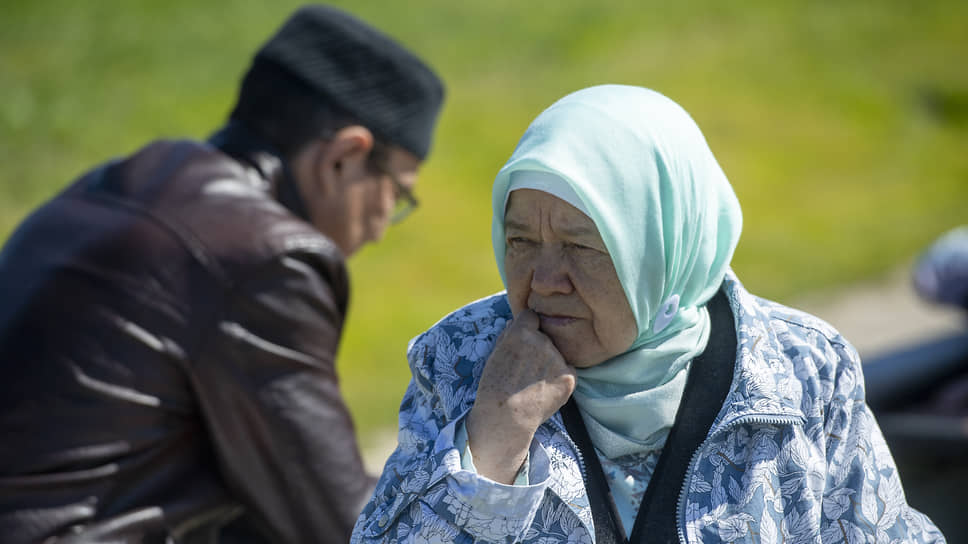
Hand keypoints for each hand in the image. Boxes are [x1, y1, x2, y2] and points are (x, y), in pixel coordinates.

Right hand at [466, 309, 576, 483]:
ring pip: (557, 353)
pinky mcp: (569, 377)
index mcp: (521, 332)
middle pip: (545, 336)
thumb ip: (509, 334)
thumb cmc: (494, 388)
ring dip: (549, 362)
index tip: (524, 341)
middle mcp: (542, 341)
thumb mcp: (495, 355)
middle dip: (539, 347)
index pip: (531, 316)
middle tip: (527, 368)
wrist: (505, 418)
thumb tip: (518, 320)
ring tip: (534, 382)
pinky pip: (567, 370)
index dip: (527, 328)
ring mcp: (558, 359)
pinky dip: (559, 378)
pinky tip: (545, 390)